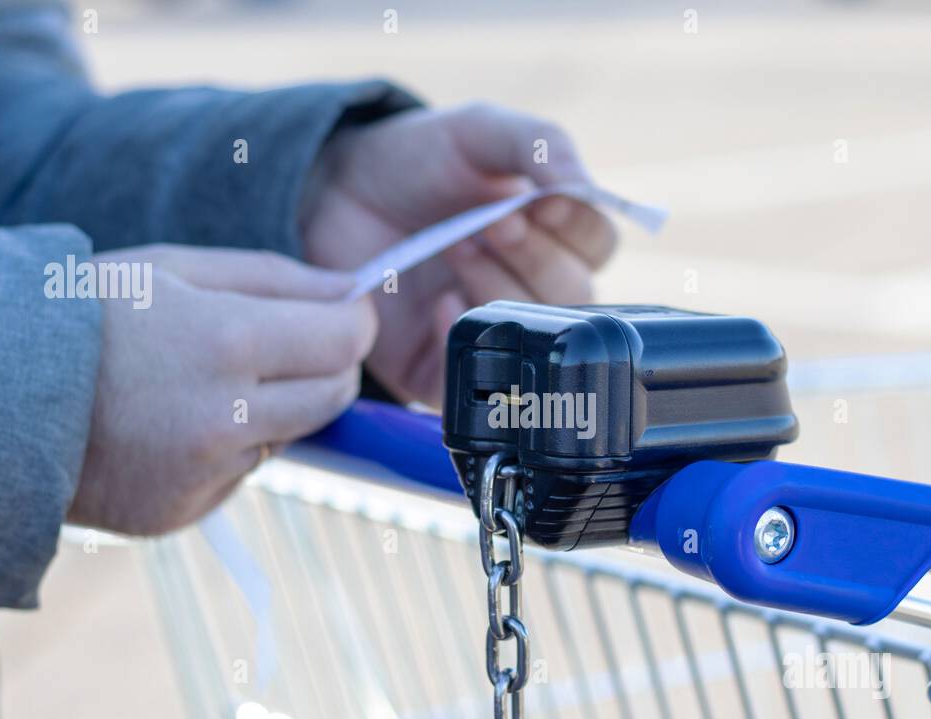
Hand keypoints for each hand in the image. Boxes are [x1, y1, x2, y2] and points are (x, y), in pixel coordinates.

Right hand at [69, 245, 374, 535]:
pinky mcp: (185, 511)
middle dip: (327, 365)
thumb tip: (354, 290)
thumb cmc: (83, 314)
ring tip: (203, 380)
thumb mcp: (174, 269)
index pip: (345, 340)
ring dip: (275, 408)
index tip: (343, 312)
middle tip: (287, 343)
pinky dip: (228, 448)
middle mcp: (226, 418)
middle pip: (335, 396)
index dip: (353, 321)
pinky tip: (173, 424)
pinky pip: (242, 473)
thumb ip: (276, 277)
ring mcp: (205, 473)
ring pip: (291, 436)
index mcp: (227, 342)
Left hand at [301, 102, 618, 405]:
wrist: (332, 195)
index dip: (577, 226)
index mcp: (553, 232)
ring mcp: (496, 328)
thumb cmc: (414, 163)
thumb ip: (540, 144)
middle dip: (534, 256)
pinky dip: (463, 334)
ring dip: (498, 286)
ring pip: (535, 333)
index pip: (598, 244)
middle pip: (576, 294)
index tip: (540, 201)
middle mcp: (533, 285)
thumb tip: (587, 186)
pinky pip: (481, 374)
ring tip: (455, 247)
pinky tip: (437, 302)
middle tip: (489, 223)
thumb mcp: (479, 132)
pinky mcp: (449, 367)